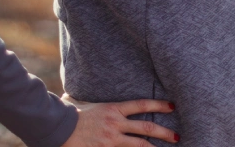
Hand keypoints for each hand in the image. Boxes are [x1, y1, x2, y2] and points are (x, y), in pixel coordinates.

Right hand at [60, 93, 179, 145]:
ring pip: (140, 146)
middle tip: (177, 137)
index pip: (142, 105)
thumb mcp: (81, 102)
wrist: (57, 128)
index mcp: (113, 109)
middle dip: (164, 132)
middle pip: (146, 128)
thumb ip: (87, 100)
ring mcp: (111, 139)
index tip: (172, 107)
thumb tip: (75, 94)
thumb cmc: (68, 113)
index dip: (159, 105)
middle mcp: (115, 123)